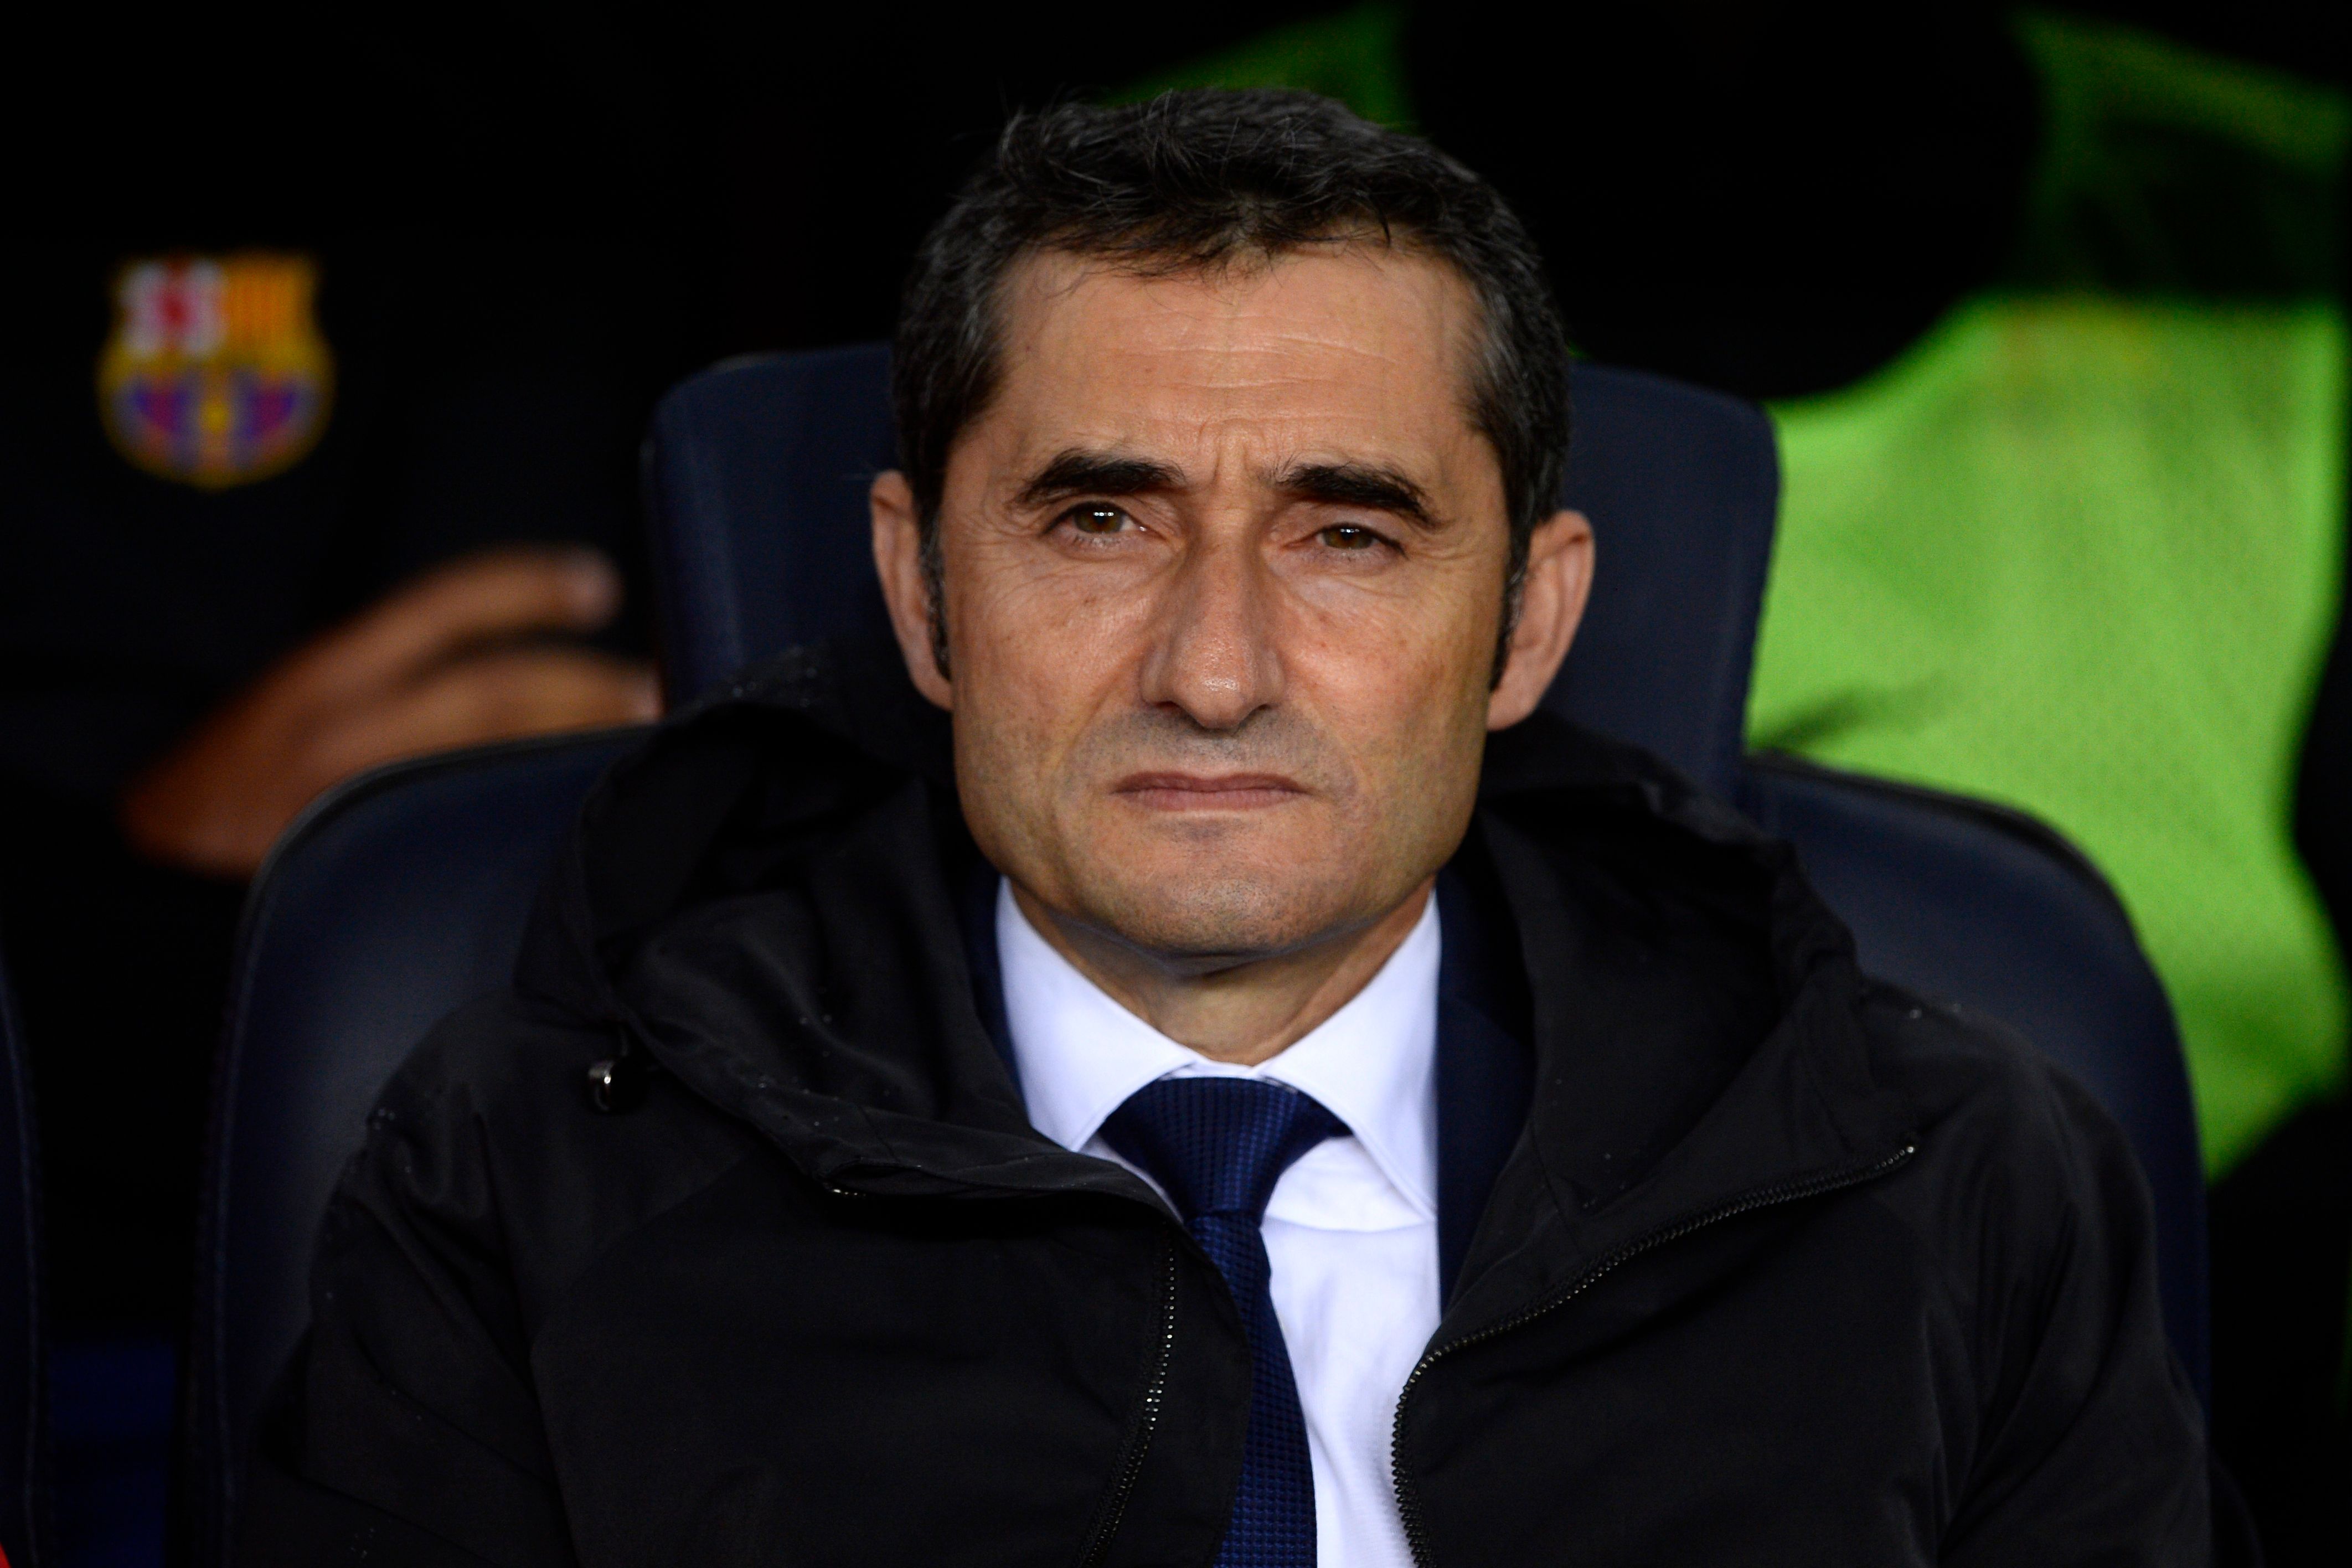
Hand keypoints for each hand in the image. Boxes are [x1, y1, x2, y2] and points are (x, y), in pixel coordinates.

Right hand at [121, 547, 661, 877]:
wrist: (147, 879)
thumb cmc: (230, 792)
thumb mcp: (296, 713)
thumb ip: (384, 692)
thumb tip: (512, 686)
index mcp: (326, 678)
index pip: (441, 607)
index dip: (524, 587)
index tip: (597, 583)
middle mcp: (345, 732)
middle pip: (491, 693)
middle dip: (585, 689)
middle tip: (655, 690)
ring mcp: (358, 805)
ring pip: (490, 767)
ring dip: (574, 755)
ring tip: (641, 748)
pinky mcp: (362, 872)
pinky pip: (464, 844)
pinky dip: (526, 827)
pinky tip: (577, 832)